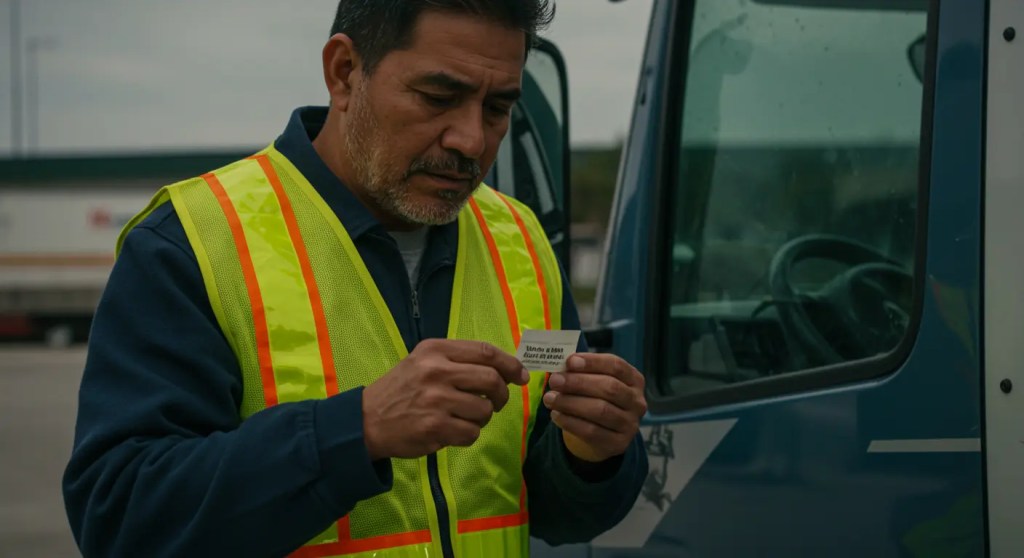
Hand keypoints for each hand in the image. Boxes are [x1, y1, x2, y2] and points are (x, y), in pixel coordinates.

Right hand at [362, 339, 528, 459]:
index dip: (510, 364)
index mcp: (436, 350)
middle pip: (491, 380)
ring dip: (481, 418)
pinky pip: (472, 433)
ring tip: (464, 418)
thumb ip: (459, 361)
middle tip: (496, 403)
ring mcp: (436, 400)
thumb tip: (505, 369)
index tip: (520, 376)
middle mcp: (436, 371)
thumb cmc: (401, 389)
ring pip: (484, 410)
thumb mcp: (424, 362)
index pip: (486, 352)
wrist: (366, 420)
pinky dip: (468, 435)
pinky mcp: (435, 427)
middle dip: (501, 395)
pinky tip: (452, 431)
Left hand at [542, 353, 646, 462]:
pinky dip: (570, 422)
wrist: (603, 434)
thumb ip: (581, 373)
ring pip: (600, 410)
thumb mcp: (594, 382)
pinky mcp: (618, 444)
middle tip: (554, 381)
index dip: (593, 362)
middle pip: (610, 388)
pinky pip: (592, 432)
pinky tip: (556, 415)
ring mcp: (630, 424)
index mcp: (634, 379)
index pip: (616, 366)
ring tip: (550, 399)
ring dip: (571, 403)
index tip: (570, 361)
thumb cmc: (596, 398)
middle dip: (579, 383)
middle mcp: (637, 402)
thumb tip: (560, 367)